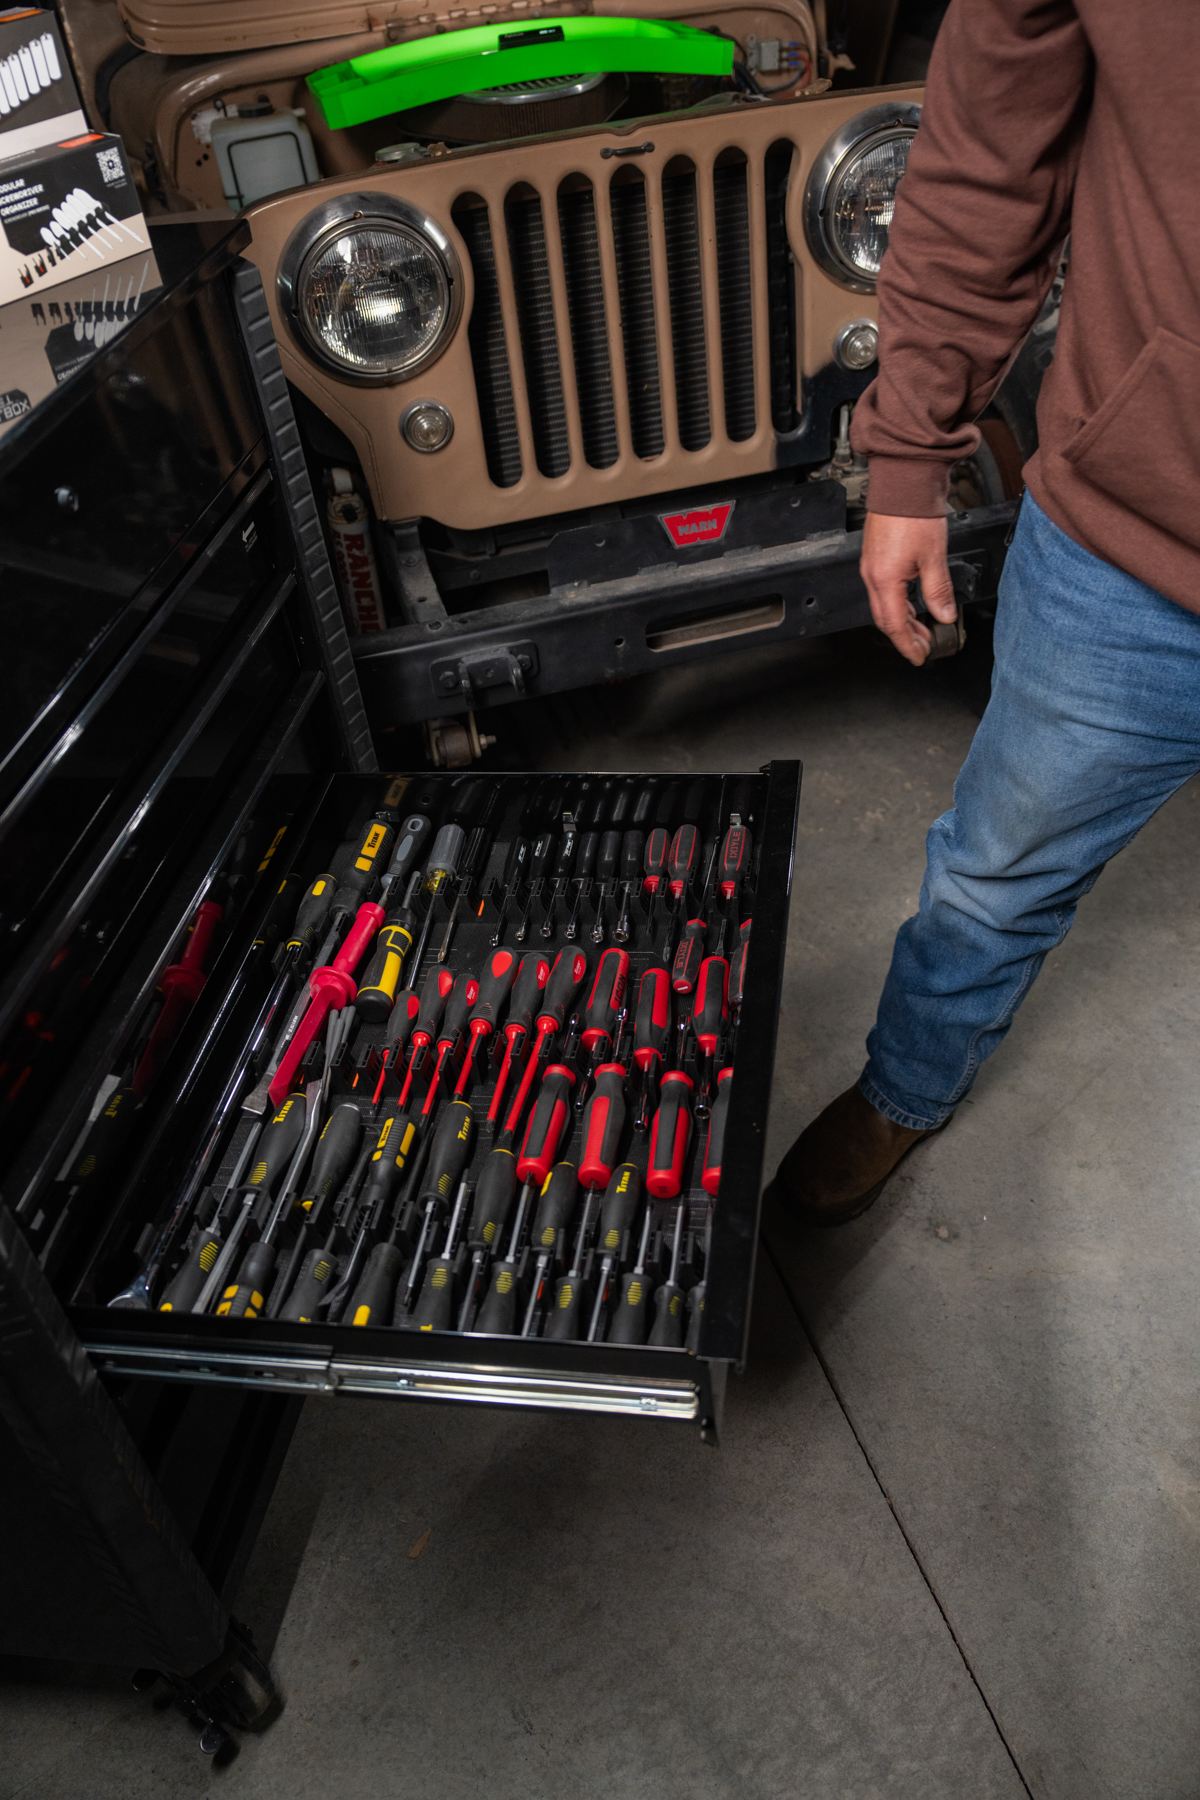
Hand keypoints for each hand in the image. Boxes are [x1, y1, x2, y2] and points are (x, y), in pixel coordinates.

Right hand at [860, 512, 955, 665]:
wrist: (903, 483)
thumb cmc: (914, 513)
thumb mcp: (934, 557)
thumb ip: (938, 591)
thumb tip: (943, 615)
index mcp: (885, 580)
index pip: (894, 625)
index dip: (907, 644)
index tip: (919, 656)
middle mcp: (873, 575)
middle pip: (885, 618)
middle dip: (904, 636)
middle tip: (923, 646)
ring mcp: (872, 566)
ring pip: (883, 605)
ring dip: (902, 620)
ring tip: (921, 627)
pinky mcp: (875, 556)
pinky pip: (882, 590)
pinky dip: (897, 603)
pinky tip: (911, 603)